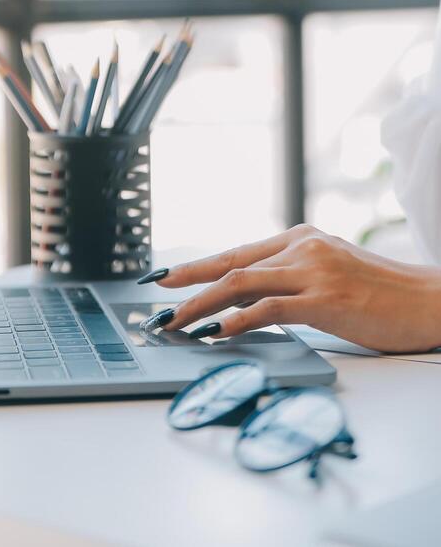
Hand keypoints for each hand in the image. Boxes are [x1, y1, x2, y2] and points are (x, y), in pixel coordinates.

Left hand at [142, 225, 440, 352]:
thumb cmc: (382, 293)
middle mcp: (302, 246)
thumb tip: (241, 303)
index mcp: (301, 238)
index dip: (197, 266)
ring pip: (240, 283)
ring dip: (200, 305)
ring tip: (174, 323)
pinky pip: (269, 308)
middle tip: (156, 301)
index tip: (165, 277)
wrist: (429, 300)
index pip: (237, 252)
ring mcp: (313, 270)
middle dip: (187, 283)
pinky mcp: (326, 298)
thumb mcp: (330, 274)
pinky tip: (215, 332)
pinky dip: (236, 320)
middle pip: (230, 264)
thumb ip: (289, 280)